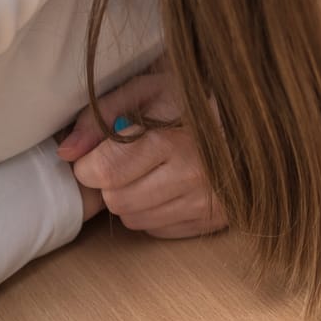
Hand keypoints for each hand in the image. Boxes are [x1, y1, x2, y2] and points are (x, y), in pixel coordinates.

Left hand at [56, 70, 226, 238]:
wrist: (254, 120)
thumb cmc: (194, 101)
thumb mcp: (147, 90)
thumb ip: (100, 116)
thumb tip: (66, 152)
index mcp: (171, 140)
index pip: (104, 171)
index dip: (90, 165)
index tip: (99, 154)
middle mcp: (191, 175)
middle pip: (116, 200)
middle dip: (112, 183)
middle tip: (129, 162)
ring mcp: (205, 201)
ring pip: (134, 219)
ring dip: (132, 199)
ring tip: (152, 173)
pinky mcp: (214, 219)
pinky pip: (158, 230)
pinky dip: (156, 212)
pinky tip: (170, 188)